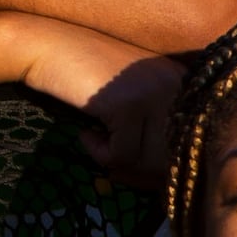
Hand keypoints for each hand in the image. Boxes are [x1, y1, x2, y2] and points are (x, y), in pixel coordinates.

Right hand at [11, 23, 186, 189]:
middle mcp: (180, 87)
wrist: (48, 49)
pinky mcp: (131, 103)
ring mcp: (157, 93)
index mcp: (187, 87)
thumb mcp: (133, 115)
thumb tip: (165, 188)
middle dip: (138, 169)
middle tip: (109, 150)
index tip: (131, 166)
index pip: (188, 149)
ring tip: (98, 134)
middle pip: (171, 160)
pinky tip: (87, 130)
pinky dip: (99, 152)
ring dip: (117, 161)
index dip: (157, 169)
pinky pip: (122, 155)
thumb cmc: (85, 85)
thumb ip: (154, 142)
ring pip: (149, 162)